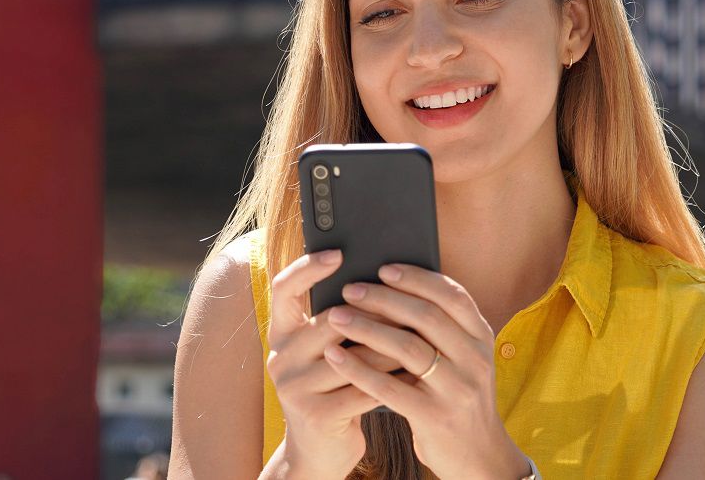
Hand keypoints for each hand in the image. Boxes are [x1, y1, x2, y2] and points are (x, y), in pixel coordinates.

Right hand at [263, 250, 407, 477]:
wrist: (321, 451)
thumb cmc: (336, 391)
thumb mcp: (331, 353)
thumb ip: (344, 322)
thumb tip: (386, 280)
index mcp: (282, 334)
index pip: (283, 289)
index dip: (307, 268)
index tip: (338, 253)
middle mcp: (280, 357)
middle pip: (329, 320)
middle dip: (375, 312)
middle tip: (410, 300)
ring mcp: (294, 387)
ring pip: (353, 355)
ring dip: (392, 346)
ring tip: (423, 335)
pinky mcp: (315, 415)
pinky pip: (363, 389)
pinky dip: (393, 380)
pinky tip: (416, 372)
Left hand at [322, 263, 531, 479]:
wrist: (478, 457)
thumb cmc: (457, 398)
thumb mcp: (462, 359)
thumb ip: (439, 330)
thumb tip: (390, 291)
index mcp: (481, 338)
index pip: (452, 296)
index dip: (417, 278)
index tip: (384, 268)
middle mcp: (475, 359)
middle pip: (426, 316)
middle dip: (384, 298)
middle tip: (350, 289)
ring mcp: (457, 389)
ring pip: (408, 347)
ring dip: (367, 328)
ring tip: (336, 317)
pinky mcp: (435, 416)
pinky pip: (390, 387)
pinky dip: (359, 369)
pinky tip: (335, 357)